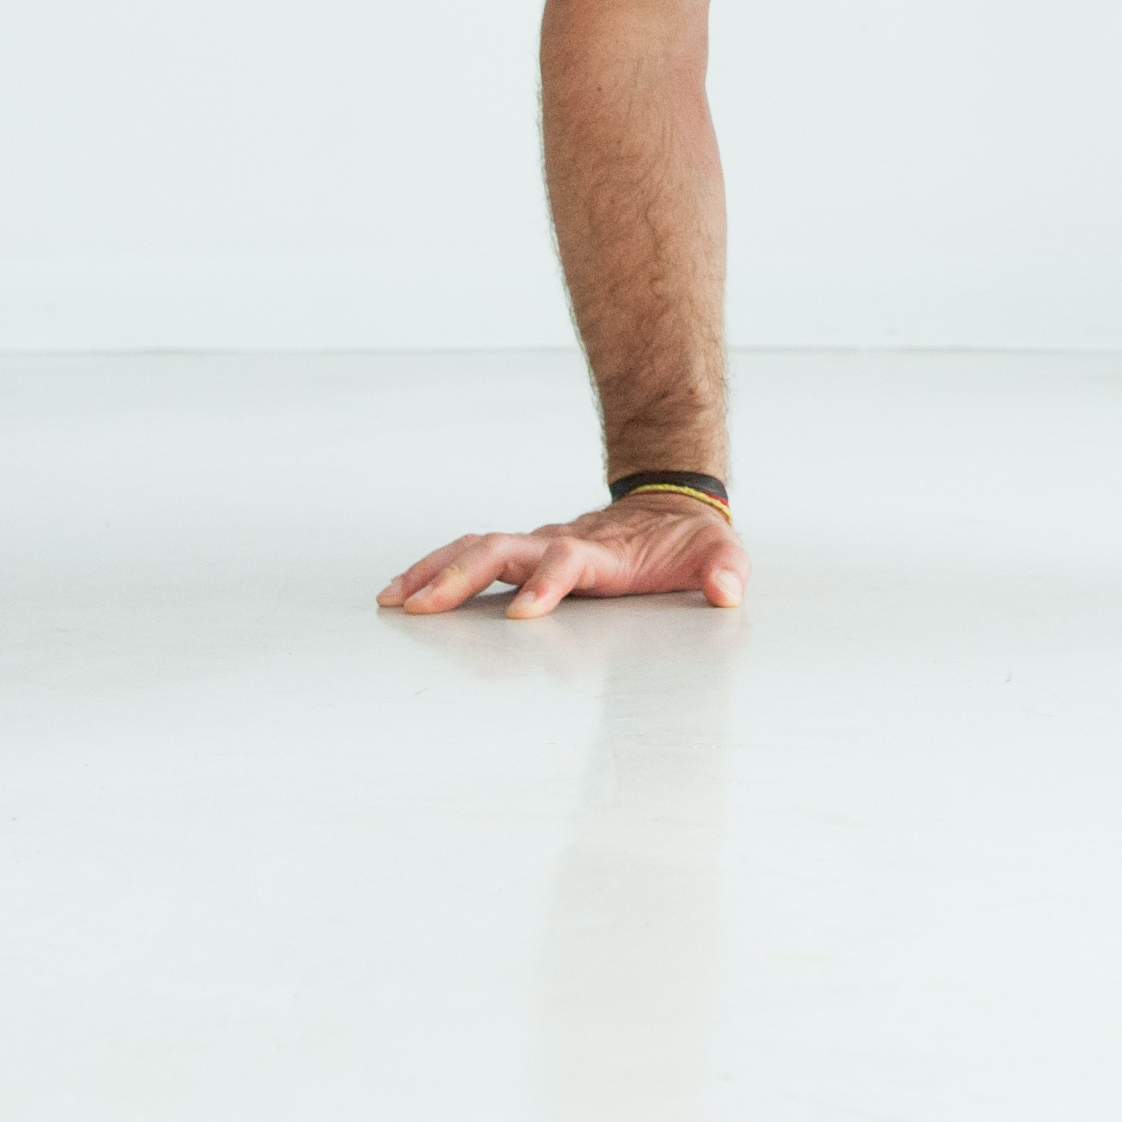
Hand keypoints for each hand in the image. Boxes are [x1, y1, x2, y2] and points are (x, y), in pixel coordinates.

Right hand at [377, 494, 749, 618]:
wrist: (671, 507)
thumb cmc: (689, 542)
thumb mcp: (718, 555)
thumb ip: (725, 570)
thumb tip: (728, 590)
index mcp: (602, 551)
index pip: (568, 562)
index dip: (547, 584)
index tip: (523, 614)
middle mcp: (559, 542)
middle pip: (502, 551)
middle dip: (461, 579)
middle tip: (421, 608)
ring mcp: (538, 546)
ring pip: (476, 549)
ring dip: (434, 572)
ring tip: (393, 601)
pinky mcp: (524, 556)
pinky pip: (471, 558)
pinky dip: (434, 572)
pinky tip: (402, 596)